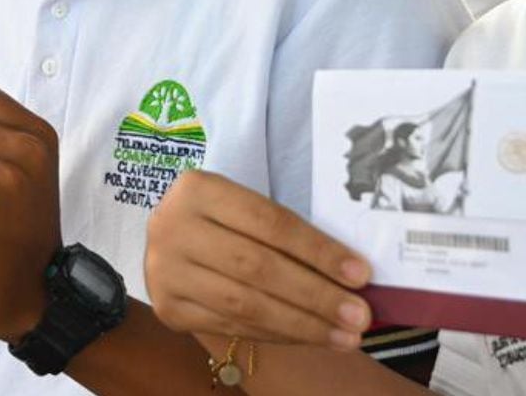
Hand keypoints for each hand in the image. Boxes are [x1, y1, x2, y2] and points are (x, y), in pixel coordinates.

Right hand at [144, 170, 370, 350]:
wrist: (170, 240)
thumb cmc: (223, 219)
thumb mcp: (244, 207)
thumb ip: (286, 234)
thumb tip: (351, 274)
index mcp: (199, 189)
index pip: (270, 223)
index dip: (318, 250)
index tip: (360, 274)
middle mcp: (173, 227)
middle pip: (258, 267)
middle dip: (316, 295)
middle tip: (359, 315)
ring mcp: (164, 271)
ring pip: (245, 304)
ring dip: (302, 324)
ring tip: (344, 336)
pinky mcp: (167, 308)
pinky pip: (232, 327)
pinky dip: (277, 335)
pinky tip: (309, 337)